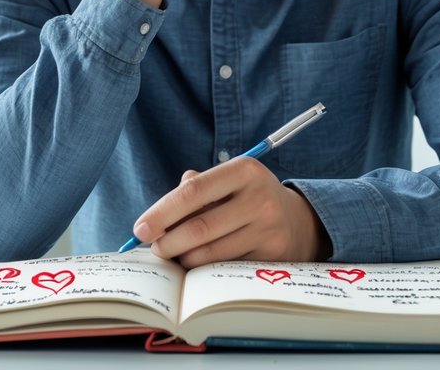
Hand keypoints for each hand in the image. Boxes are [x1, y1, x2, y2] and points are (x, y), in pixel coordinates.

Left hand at [132, 157, 330, 267]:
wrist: (298, 220)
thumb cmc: (248, 198)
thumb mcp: (228, 181)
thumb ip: (194, 189)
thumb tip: (156, 217)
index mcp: (244, 170)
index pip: (193, 191)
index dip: (162, 212)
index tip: (140, 228)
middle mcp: (259, 197)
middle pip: (199, 227)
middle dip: (169, 242)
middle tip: (155, 248)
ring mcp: (268, 228)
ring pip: (211, 253)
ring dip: (185, 259)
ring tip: (177, 255)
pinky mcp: (273, 255)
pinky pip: (226, 268)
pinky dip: (205, 269)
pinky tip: (200, 263)